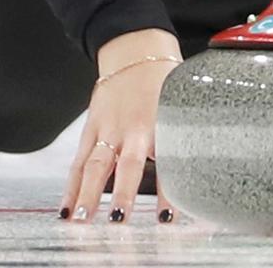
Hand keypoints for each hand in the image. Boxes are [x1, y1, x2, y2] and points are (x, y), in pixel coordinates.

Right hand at [61, 39, 180, 223]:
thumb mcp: (182, 104)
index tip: (167, 218)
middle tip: (120, 220)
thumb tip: (205, 171)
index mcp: (162, 123)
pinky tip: (68, 211)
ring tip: (84, 220)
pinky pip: (79, 161)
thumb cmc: (165, 82)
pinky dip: (71, 186)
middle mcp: (135, 128)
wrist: (135, 51)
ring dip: (89, 194)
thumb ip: (188, 136)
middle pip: (128, 164)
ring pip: (97, 165)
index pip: (167, 163)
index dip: (167, 192)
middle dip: (124, 193)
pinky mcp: (92, 129)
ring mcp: (109, 129)